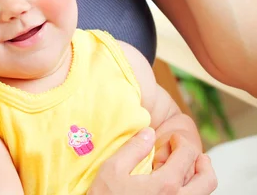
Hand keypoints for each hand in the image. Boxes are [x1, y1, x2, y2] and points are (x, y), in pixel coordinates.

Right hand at [88, 128, 216, 194]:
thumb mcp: (113, 170)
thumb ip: (134, 148)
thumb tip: (150, 133)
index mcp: (165, 185)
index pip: (187, 155)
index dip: (180, 142)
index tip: (171, 139)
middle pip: (208, 180)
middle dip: (203, 161)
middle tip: (191, 154)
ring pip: (203, 194)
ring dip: (199, 178)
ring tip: (186, 170)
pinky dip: (191, 191)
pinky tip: (177, 187)